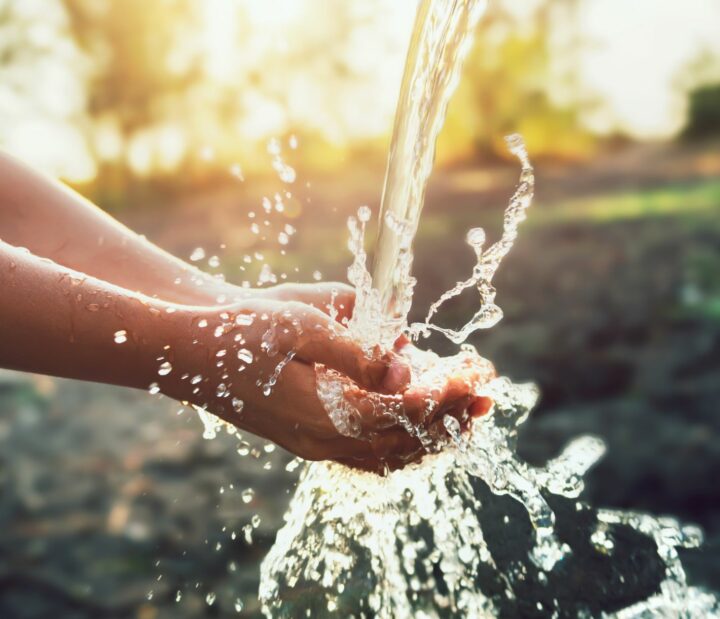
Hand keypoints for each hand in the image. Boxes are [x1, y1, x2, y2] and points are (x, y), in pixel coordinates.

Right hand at [158, 285, 492, 472]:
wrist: (186, 353)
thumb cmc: (239, 331)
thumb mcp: (298, 325)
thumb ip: (354, 351)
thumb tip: (406, 366)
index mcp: (323, 413)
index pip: (404, 413)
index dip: (446, 394)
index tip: (480, 374)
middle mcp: (321, 440)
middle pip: (403, 442)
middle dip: (449, 418)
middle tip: (487, 395)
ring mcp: (311, 444)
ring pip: (386, 455)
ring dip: (429, 434)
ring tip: (463, 414)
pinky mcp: (304, 439)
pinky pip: (365, 453)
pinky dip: (399, 442)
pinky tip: (413, 425)